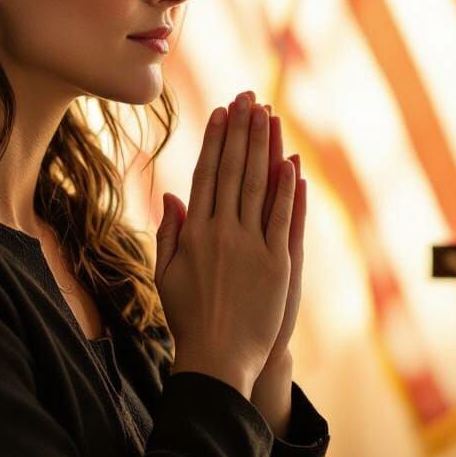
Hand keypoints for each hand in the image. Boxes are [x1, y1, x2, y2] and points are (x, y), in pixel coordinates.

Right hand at [157, 91, 305, 365]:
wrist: (217, 359)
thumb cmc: (188, 318)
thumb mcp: (165, 275)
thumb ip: (168, 234)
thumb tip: (173, 197)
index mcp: (193, 233)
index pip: (206, 174)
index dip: (215, 140)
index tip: (222, 112)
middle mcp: (221, 233)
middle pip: (232, 171)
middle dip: (241, 131)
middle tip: (248, 97)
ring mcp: (251, 247)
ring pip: (257, 187)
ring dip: (264, 148)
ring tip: (268, 115)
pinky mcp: (277, 265)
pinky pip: (282, 219)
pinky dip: (287, 190)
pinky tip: (290, 163)